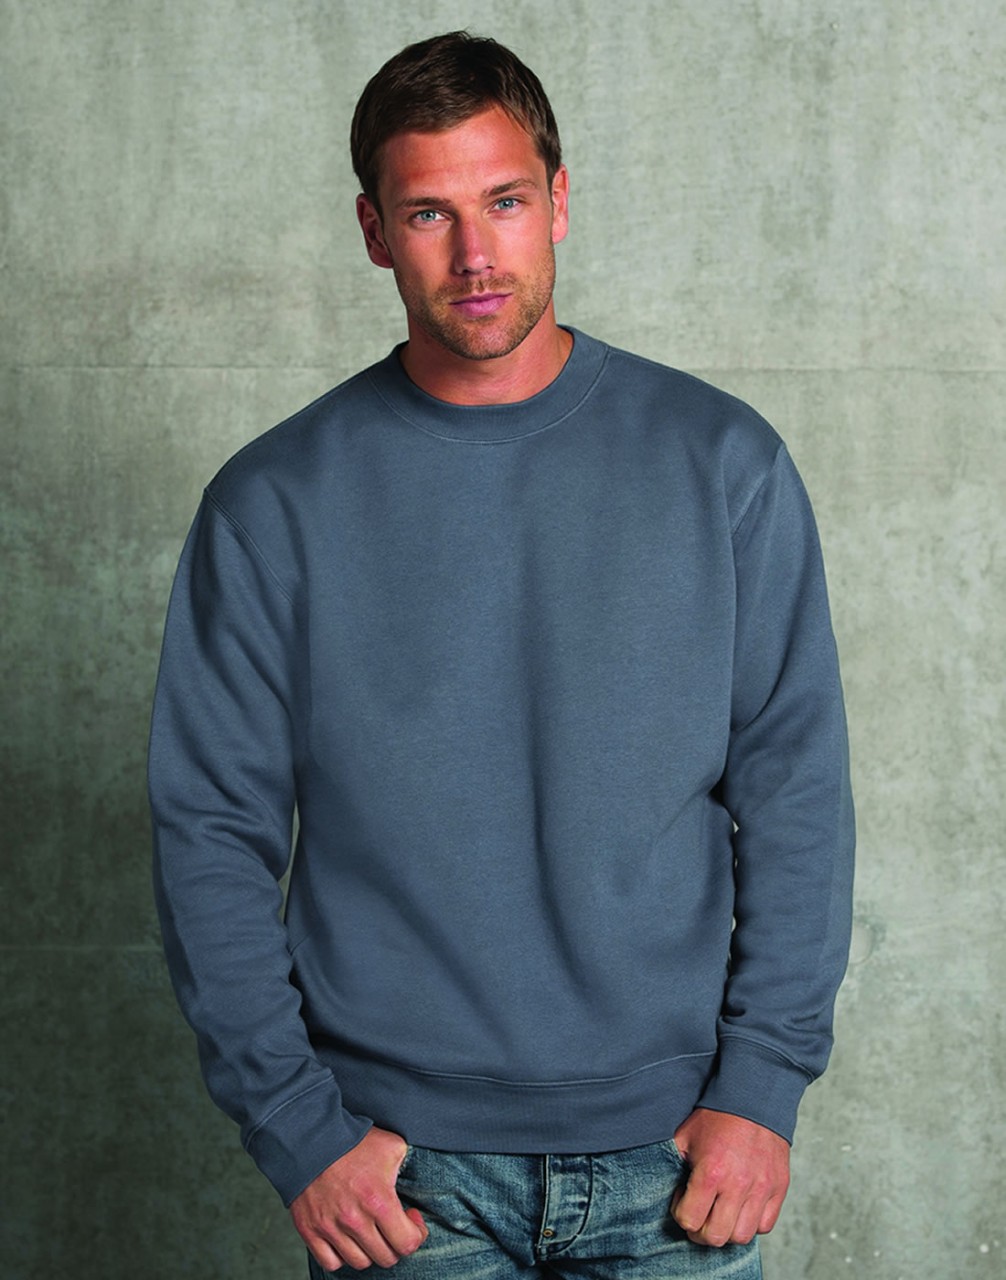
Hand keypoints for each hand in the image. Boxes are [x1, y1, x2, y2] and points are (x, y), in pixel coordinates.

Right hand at [290, 1126, 427, 1270]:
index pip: (407, 1243)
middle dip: (395, 1243)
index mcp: (378, 1200)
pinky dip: (342, 1256)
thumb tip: (417, 1181)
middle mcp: (354, 1220)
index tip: (411, 1217)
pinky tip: (348, 1238)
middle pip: (386, 1257)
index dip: (416, 1233)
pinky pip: (331, 1262)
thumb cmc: (353, 1141)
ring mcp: (330, 1228)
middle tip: (392, 1225)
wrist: (311, 1138)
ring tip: (371, 1231)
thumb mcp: (392, 1146)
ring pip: (360, 1262)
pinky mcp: (310, 1231)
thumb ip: (409, 1166)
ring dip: (370, 1250)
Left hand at [670, 1109, 789, 1247]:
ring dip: (727, 1230)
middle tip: (698, 1217)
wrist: (753, 1098)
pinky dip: (751, 1223)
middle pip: (716, 1237)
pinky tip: (740, 1207)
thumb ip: (673, 1165)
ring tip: (720, 1213)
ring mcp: (761, 1189)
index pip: (690, 1219)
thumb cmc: (716, 1118)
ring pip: (742, 1236)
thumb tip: (667, 1190)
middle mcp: (738, 1185)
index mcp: (711, 1172)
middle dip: (701, 1232)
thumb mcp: (684, 1137)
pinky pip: (765, 1225)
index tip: (682, 1200)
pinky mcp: (779, 1188)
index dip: (681, 1214)